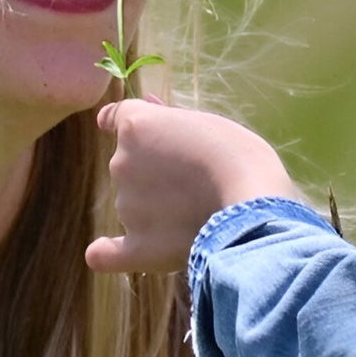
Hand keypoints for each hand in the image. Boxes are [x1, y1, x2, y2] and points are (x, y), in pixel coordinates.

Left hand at [84, 99, 299, 273]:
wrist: (250, 205)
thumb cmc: (238, 156)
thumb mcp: (207, 122)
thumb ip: (171, 118)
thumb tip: (147, 103)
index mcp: (136, 126)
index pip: (116, 118)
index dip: (132, 127)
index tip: (142, 134)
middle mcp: (121, 163)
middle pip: (128, 163)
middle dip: (153, 170)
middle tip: (193, 179)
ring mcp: (125, 205)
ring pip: (131, 202)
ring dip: (152, 205)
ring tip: (194, 211)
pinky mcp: (136, 245)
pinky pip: (105, 254)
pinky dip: (106, 253)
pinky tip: (106, 251)